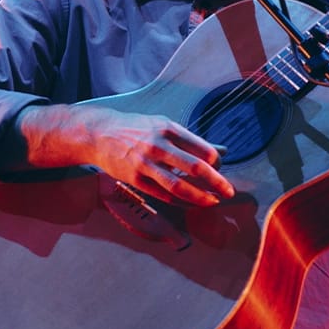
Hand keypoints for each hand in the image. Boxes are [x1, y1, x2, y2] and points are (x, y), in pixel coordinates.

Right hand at [21, 104, 234, 205]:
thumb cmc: (135, 129)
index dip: (217, 163)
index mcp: (169, 129)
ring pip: (179, 186)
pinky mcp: (135, 179)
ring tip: (212, 202)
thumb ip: (190, 140)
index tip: (221, 169)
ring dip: (200, 197)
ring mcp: (145, 164)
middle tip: (228, 192)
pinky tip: (189, 203)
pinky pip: (163, 194)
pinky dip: (180, 201)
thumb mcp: (162, 125)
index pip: (203, 149)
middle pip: (195, 168)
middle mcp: (158, 145)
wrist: (99, 133)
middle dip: (217, 182)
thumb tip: (220, 151)